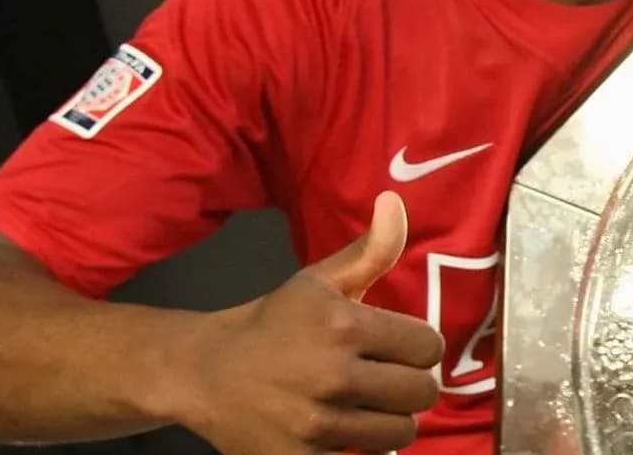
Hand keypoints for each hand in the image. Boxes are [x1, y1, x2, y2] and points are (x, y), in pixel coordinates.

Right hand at [174, 192, 442, 454]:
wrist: (203, 373)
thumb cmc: (271, 325)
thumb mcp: (317, 282)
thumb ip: (369, 251)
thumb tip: (395, 203)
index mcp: (343, 325)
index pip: (428, 347)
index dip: (419, 348)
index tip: (399, 350)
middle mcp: (333, 375)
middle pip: (421, 392)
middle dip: (409, 386)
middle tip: (385, 382)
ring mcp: (316, 424)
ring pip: (401, 433)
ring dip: (389, 423)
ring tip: (366, 409)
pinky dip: (362, 452)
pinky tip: (346, 436)